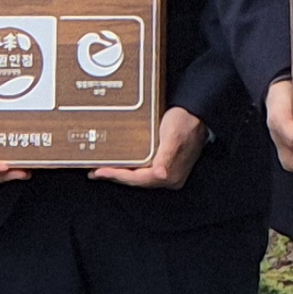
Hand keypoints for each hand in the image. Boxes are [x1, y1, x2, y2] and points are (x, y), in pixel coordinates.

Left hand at [90, 106, 207, 190]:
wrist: (196, 112)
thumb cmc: (185, 121)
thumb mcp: (173, 136)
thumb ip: (166, 155)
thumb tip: (161, 173)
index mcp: (170, 174)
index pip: (138, 179)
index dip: (118, 176)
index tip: (100, 171)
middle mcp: (170, 177)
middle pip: (137, 181)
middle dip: (115, 177)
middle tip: (95, 172)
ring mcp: (168, 172)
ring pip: (139, 177)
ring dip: (121, 173)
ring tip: (103, 170)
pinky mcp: (166, 164)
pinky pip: (143, 171)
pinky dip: (130, 168)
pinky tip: (123, 164)